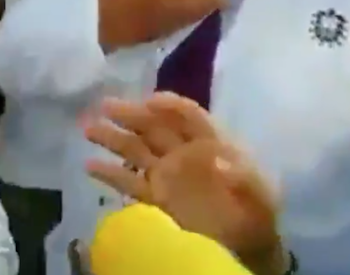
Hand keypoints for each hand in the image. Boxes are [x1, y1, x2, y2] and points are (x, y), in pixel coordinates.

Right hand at [84, 93, 281, 263]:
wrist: (248, 247)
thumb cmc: (258, 214)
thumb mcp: (261, 193)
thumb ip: (242, 175)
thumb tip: (216, 157)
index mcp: (211, 143)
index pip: (189, 116)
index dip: (170, 105)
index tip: (150, 101)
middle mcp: (184, 153)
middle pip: (154, 127)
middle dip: (130, 114)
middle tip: (104, 105)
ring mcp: (168, 176)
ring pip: (136, 150)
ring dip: (113, 137)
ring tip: (88, 128)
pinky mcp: (155, 199)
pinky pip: (129, 183)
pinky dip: (109, 174)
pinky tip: (88, 165)